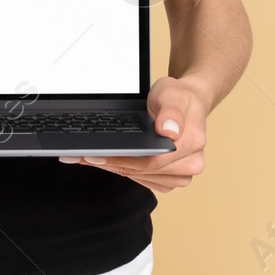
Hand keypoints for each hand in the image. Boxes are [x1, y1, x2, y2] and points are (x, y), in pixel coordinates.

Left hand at [58, 76, 205, 192]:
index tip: (96, 156)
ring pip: (140, 178)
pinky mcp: (170, 180)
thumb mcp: (172, 94)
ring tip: (90, 158)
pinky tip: (108, 162)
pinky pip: (143, 180)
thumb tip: (169, 130)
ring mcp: (180, 175)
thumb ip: (171, 111)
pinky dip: (124, 170)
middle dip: (110, 164)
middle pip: (142, 172)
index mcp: (192, 144)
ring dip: (114, 168)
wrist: (187, 103)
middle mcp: (189, 164)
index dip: (121, 160)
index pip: (151, 161)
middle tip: (82, 156)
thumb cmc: (179, 97)